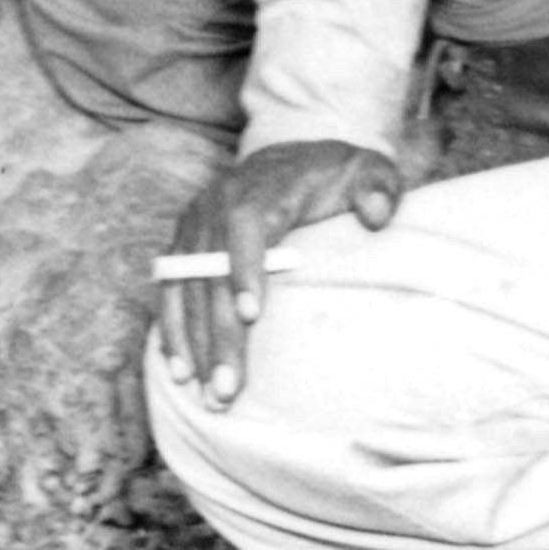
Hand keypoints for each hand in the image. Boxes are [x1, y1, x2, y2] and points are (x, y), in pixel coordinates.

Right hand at [152, 138, 403, 404]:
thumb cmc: (336, 176)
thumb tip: (376, 216)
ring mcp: (195, 224)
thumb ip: (378, 187)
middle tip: (228, 386)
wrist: (295, 158)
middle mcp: (218, 202)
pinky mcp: (183, 244)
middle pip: (210, 269)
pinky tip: (181, 370)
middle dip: (217, 330)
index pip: (245, 225)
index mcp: (262, 186)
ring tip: (204, 390)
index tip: (251, 316)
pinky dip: (172, 329)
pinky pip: (169, 289)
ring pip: (184, 286)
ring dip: (191, 340)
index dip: (244, 268)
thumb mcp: (368, 170)